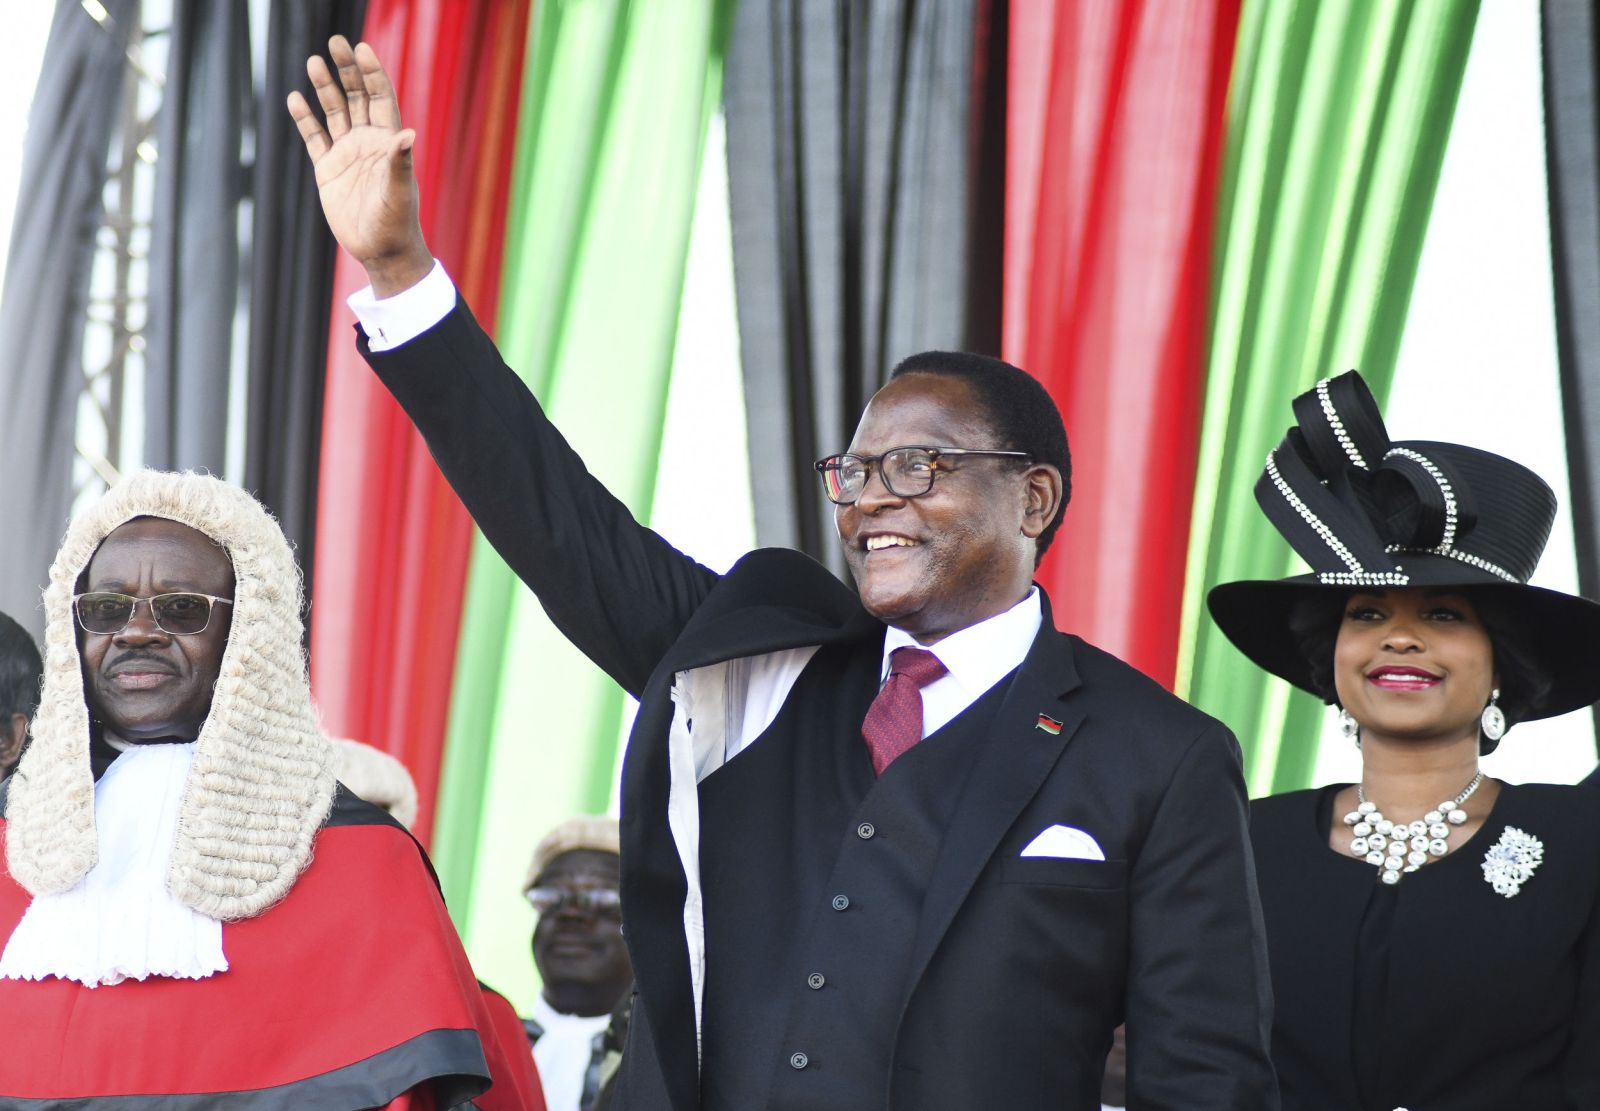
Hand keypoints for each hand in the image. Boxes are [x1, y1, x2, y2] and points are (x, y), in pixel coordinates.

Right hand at [287, 36, 432, 296]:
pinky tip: (295, 98)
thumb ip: (400, 164)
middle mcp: (367, 143)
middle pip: (357, 97)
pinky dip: (305, 119)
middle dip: (347, 70)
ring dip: (325, 88)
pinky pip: (314, 138)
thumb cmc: (397, 224)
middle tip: (336, 41)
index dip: (372, 74)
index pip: (380, 99)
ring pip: (334, 112)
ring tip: (314, 61)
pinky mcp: (328, 170)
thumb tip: (408, 134)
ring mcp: (347, 154)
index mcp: (387, 143)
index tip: (362, 49)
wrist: (381, 251)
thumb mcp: (398, 194)